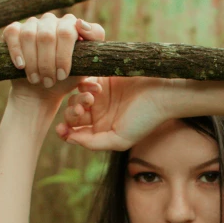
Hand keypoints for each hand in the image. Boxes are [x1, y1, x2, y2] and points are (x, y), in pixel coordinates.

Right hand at [2, 12, 104, 105]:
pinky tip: (21, 66)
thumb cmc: (66, 81)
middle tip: (51, 81)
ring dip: (34, 61)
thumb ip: (93, 54)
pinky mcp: (14, 30)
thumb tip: (83, 28)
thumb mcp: (84, 73)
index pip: (72, 30)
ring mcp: (34, 23)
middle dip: (50, 62)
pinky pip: (13, 33)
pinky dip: (17, 51)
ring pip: (31, 34)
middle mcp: (55, 21)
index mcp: (74, 28)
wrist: (41, 91)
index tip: (64, 73)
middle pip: (51, 34)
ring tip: (37, 80)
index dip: (67, 53)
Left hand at [55, 74, 174, 151]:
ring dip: (78, 99)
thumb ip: (94, 143)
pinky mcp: (102, 79)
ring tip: (91, 98)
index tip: (62, 128)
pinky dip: (85, 85)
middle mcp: (99, 115)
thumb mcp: (119, 140)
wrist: (161, 93)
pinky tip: (97, 88)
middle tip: (83, 109)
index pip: (75, 132)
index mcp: (101, 131)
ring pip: (75, 98)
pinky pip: (83, 82)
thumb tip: (69, 139)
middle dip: (72, 114)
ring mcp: (100, 97)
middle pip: (72, 116)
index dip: (65, 131)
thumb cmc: (145, 119)